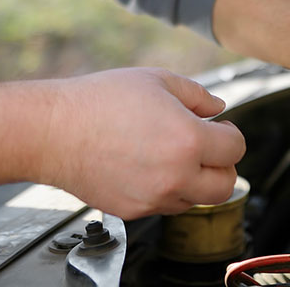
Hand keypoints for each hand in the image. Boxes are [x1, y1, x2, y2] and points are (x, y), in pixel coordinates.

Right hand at [39, 68, 245, 217]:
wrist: (54, 131)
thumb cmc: (99, 101)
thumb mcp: (155, 80)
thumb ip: (196, 94)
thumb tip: (217, 107)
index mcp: (187, 140)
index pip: (235, 148)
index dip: (230, 134)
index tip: (221, 128)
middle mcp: (175, 175)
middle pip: (225, 185)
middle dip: (222, 165)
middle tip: (208, 148)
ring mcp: (154, 198)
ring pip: (196, 199)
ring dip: (195, 179)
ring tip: (173, 154)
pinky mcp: (134, 210)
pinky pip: (165, 205)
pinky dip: (167, 189)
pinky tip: (150, 166)